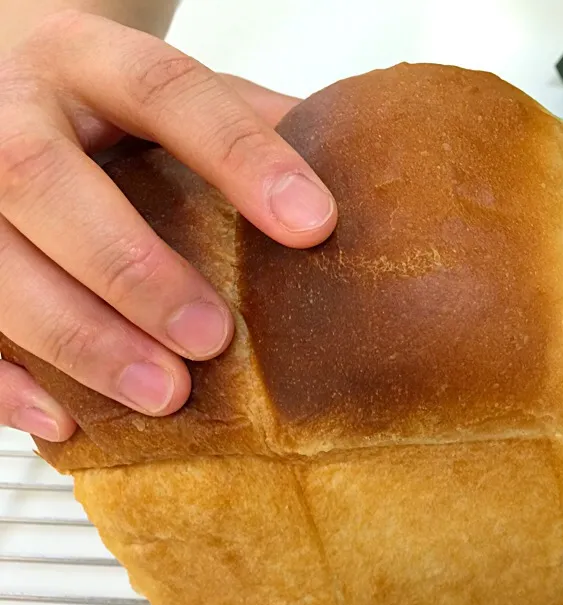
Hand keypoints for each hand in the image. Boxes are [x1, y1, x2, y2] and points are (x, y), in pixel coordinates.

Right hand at [0, 11, 336, 441]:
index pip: (165, 92)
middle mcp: (6, 105)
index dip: (240, 157)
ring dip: (74, 337)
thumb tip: (361, 180)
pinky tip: (62, 421)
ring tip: (162, 395)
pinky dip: (0, 378)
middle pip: (43, 180)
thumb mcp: (169, 91)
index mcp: (86, 58)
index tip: (312, 224)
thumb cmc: (99, 99)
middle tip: (211, 340)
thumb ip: (248, 124)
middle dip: (130, 268)